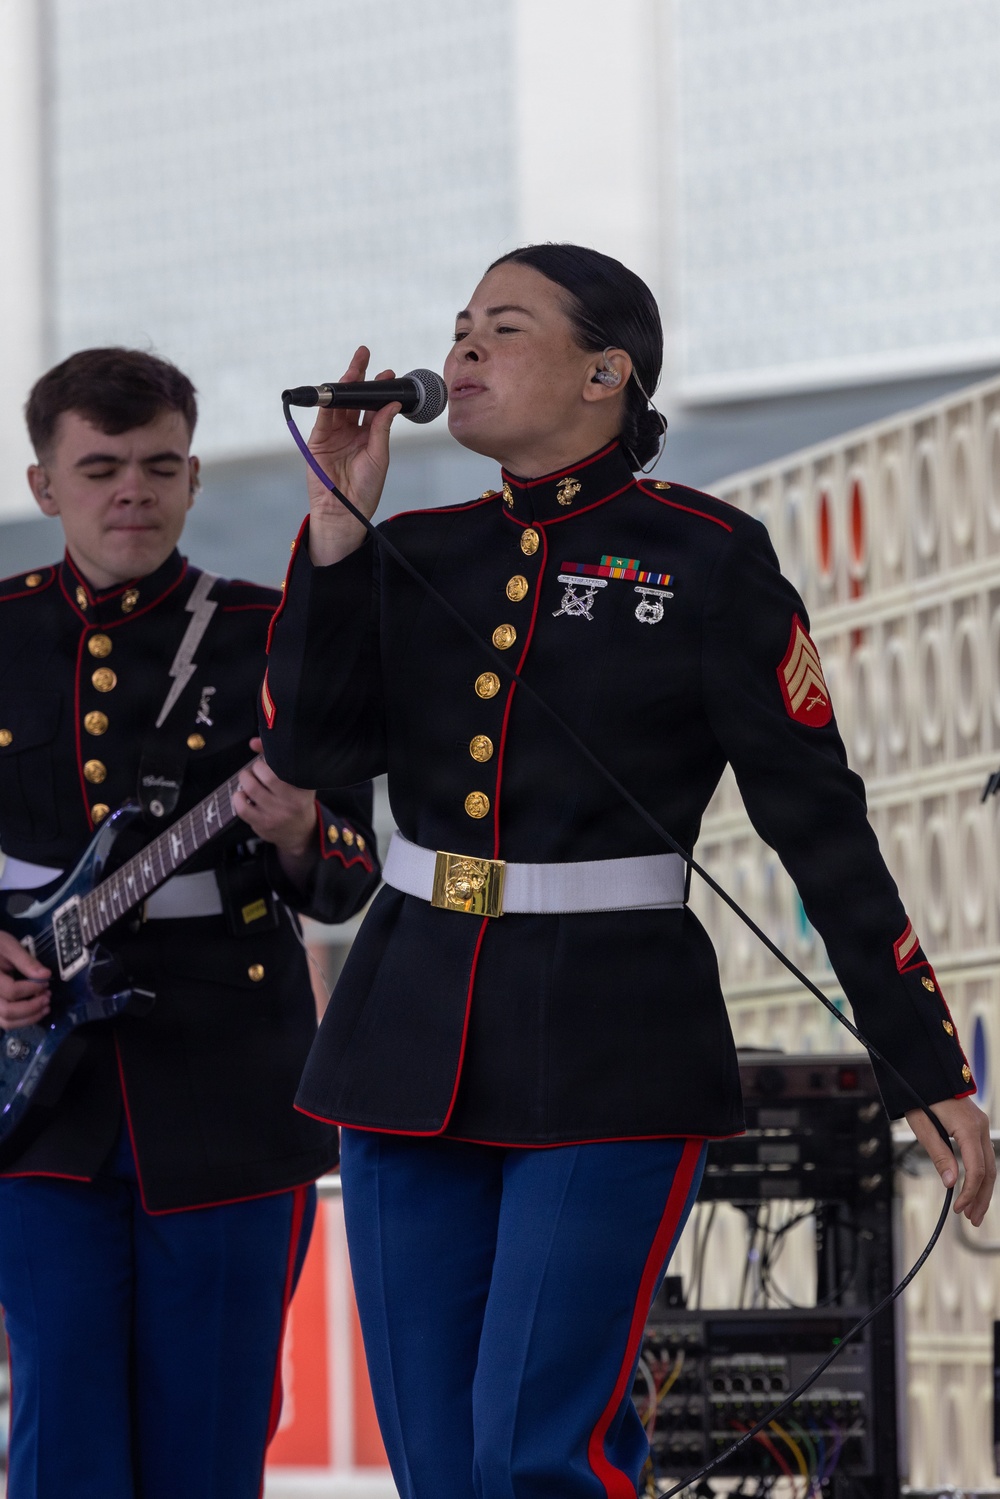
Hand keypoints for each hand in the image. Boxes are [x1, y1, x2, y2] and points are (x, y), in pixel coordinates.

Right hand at [0, 929, 50, 1028]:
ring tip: (45, 1007)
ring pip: (6, 1022)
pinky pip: (5, 1022)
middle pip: (8, 1011)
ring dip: (29, 1018)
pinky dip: (22, 1021)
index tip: (46, 981)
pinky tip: (35, 1012)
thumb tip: (46, 975)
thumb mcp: (9, 946)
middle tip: (47, 997)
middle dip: (32, 1007)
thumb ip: (26, 961)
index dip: (33, 988)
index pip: (12, 991)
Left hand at [232, 739, 318, 889]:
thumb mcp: (296, 780)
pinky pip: (242, 808)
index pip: (284, 765)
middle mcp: (292, 801)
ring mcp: (277, 815)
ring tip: (248, 780)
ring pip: (252, 789)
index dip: (268, 759)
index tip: (264, 761)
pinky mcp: (263, 825)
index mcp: (303, 787)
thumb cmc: (296, 799)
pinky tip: (242, 795)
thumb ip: (277, 757)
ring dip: (245, 780)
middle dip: (255, 768)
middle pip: (267, 775)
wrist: (300, 832)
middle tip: (255, 770)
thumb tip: (253, 742)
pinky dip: (237, 798)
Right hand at [304, 346, 400, 566]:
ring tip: (355, 366)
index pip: (373, 407)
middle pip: (354, 399)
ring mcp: (333, 435)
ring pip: (339, 403)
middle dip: (359, 377)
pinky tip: (337, 388)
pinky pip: (324, 417)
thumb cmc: (364, 490)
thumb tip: (392, 404)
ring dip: (345, 384)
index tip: (389, 373)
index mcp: (368, 437)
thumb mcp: (378, 456)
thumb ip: (382, 429)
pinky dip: (328, 402)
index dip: (379, 390)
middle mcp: (350, 432)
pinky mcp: (318, 440)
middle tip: (365, 355)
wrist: (344, 511)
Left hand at [905, 1095, 994, 1225]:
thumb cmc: (919, 1095)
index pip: (977, 1169)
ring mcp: (980, 1125)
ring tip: (974, 1210)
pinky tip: (974, 1187)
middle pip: (989, 1170)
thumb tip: (951, 1183)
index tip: (958, 1208)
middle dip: (982, 1197)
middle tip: (972, 1219)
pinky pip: (983, 1154)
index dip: (969, 1192)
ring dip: (983, 1188)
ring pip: (989, 1164)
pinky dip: (981, 1173)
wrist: (923, 1071)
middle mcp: (980, 1127)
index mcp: (968, 1128)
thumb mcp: (923, 1127)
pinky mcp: (975, 1125)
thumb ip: (939, 1155)